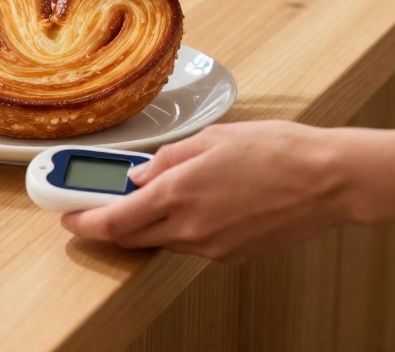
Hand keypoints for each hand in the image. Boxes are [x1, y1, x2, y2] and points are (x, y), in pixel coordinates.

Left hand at [60, 122, 346, 262]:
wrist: (328, 181)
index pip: (111, 221)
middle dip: (108, 222)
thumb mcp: (211, 139)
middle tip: (97, 203)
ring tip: (155, 194)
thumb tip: (139, 176)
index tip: (66, 214)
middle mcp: (189, 229)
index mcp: (177, 195)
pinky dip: (180, 226)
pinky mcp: (230, 255)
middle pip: (130, 237)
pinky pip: (191, 243)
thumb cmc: (277, 151)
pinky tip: (197, 202)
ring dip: (147, 222)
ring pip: (161, 240)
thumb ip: (167, 160)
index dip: (81, 220)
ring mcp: (210, 247)